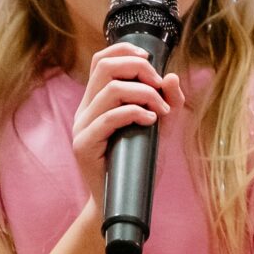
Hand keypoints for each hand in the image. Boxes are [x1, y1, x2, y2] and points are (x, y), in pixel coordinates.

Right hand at [69, 43, 185, 201]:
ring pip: (109, 90)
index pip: (102, 60)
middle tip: (159, 86)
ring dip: (143, 93)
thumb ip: (168, 104)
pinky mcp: (83, 145)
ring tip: (161, 110)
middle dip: (138, 68)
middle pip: (104, 67)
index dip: (125, 51)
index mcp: (97, 101)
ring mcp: (82, 126)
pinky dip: (134, 113)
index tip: (151, 60)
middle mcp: (86, 109)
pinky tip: (151, 120)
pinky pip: (108, 119)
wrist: (123, 202)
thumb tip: (172, 77)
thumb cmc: (139, 165)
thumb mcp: (160, 130)